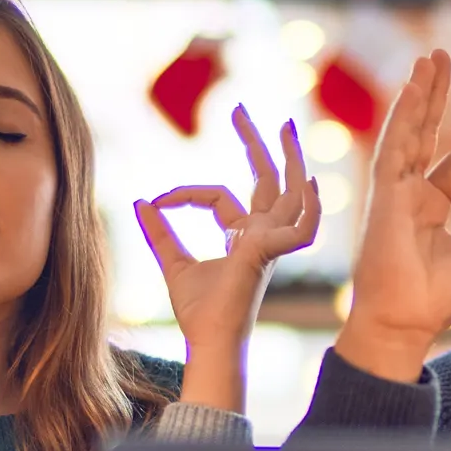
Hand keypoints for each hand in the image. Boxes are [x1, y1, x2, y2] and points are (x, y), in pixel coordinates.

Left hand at [135, 105, 320, 410]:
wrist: (206, 340)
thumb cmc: (198, 313)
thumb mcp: (173, 264)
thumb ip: (160, 233)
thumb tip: (140, 202)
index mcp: (243, 237)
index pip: (218, 197)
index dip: (185, 194)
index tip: (158, 201)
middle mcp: (262, 235)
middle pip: (268, 180)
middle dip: (257, 144)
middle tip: (240, 110)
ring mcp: (272, 243)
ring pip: (289, 192)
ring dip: (290, 158)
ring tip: (284, 125)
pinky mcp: (271, 252)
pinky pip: (301, 228)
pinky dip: (310, 208)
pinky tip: (310, 182)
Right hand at [334, 50, 450, 381]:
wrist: (407, 321)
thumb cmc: (440, 298)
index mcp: (430, 206)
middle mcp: (409, 193)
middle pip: (422, 132)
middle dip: (433, 96)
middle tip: (438, 58)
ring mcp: (394, 191)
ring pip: (407, 132)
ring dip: (418, 95)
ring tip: (428, 60)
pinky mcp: (385, 194)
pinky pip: (396, 145)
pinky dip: (404, 116)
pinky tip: (413, 87)